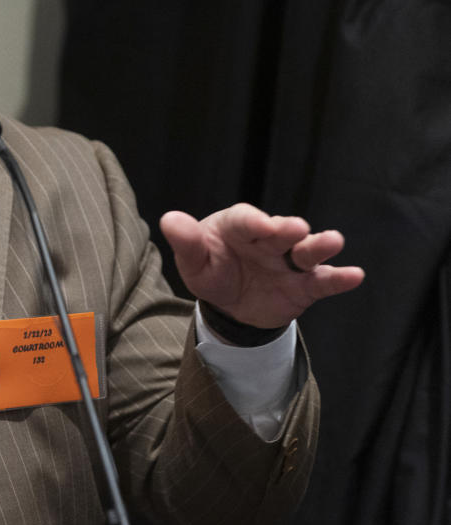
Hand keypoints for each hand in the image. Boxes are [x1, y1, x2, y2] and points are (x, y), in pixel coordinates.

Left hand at [159, 204, 363, 328]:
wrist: (230, 305)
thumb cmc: (211, 270)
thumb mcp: (194, 260)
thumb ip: (186, 242)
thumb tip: (169, 219)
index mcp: (238, 226)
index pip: (245, 219)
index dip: (254, 222)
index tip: (261, 225)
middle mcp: (269, 240)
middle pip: (281, 231)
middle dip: (288, 229)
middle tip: (296, 228)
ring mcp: (289, 261)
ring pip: (307, 252)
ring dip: (320, 246)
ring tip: (333, 241)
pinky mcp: (304, 285)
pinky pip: (323, 281)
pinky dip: (339, 278)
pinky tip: (354, 275)